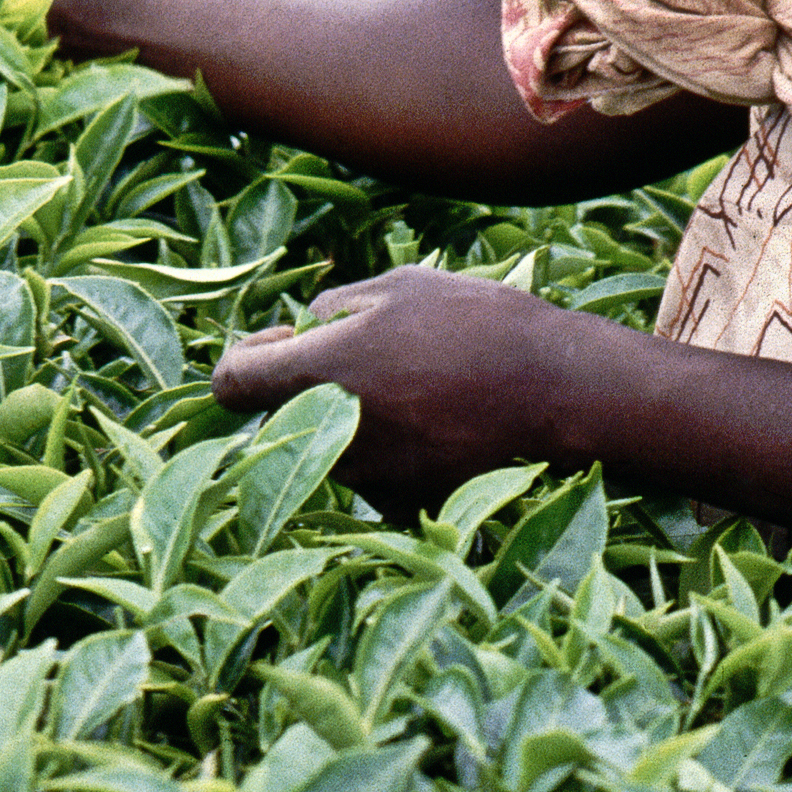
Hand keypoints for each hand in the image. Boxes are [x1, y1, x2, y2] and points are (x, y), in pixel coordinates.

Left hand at [211, 266, 569, 516]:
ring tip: (420, 388)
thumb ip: (333, 306)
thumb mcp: (403, 284)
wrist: (560, 394)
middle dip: (306, 387)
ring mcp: (364, 480)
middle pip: (280, 417)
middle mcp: (328, 436)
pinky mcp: (400, 508)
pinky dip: (392, 454)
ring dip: (351, 421)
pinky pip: (373, 476)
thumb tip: (302, 331)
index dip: (249, 357)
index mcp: (318, 371)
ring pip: (328, 448)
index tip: (284, 342)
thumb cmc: (480, 324)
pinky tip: (442, 425)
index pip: (230, 380)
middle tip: (371, 357)